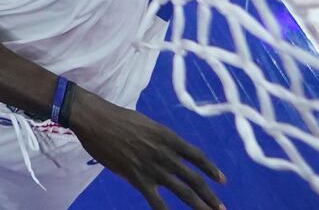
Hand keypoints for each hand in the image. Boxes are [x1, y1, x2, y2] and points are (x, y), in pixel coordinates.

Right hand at [64, 87, 225, 209]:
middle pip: (194, 178)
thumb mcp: (146, 124)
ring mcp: (153, 167)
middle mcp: (165, 154)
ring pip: (182, 190)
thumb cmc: (118, 118)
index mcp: (168, 137)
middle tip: (221, 207)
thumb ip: (159, 140)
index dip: (211, 169)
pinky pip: (156, 200)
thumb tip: (166, 151)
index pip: (196, 156)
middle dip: (209, 195)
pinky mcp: (137, 178)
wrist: (97, 120)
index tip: (222, 180)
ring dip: (198, 205)